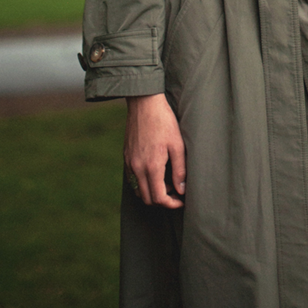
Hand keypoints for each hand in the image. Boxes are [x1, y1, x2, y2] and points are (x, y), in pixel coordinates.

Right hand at [124, 93, 185, 208]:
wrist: (144, 103)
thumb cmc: (164, 121)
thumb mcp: (177, 144)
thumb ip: (179, 170)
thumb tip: (181, 190)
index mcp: (151, 166)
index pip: (159, 198)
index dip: (171, 204)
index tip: (181, 200)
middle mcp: (136, 168)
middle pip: (147, 199)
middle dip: (162, 200)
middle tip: (176, 190)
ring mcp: (129, 163)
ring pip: (138, 191)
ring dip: (152, 192)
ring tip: (166, 180)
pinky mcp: (126, 157)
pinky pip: (133, 179)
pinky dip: (144, 182)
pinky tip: (155, 170)